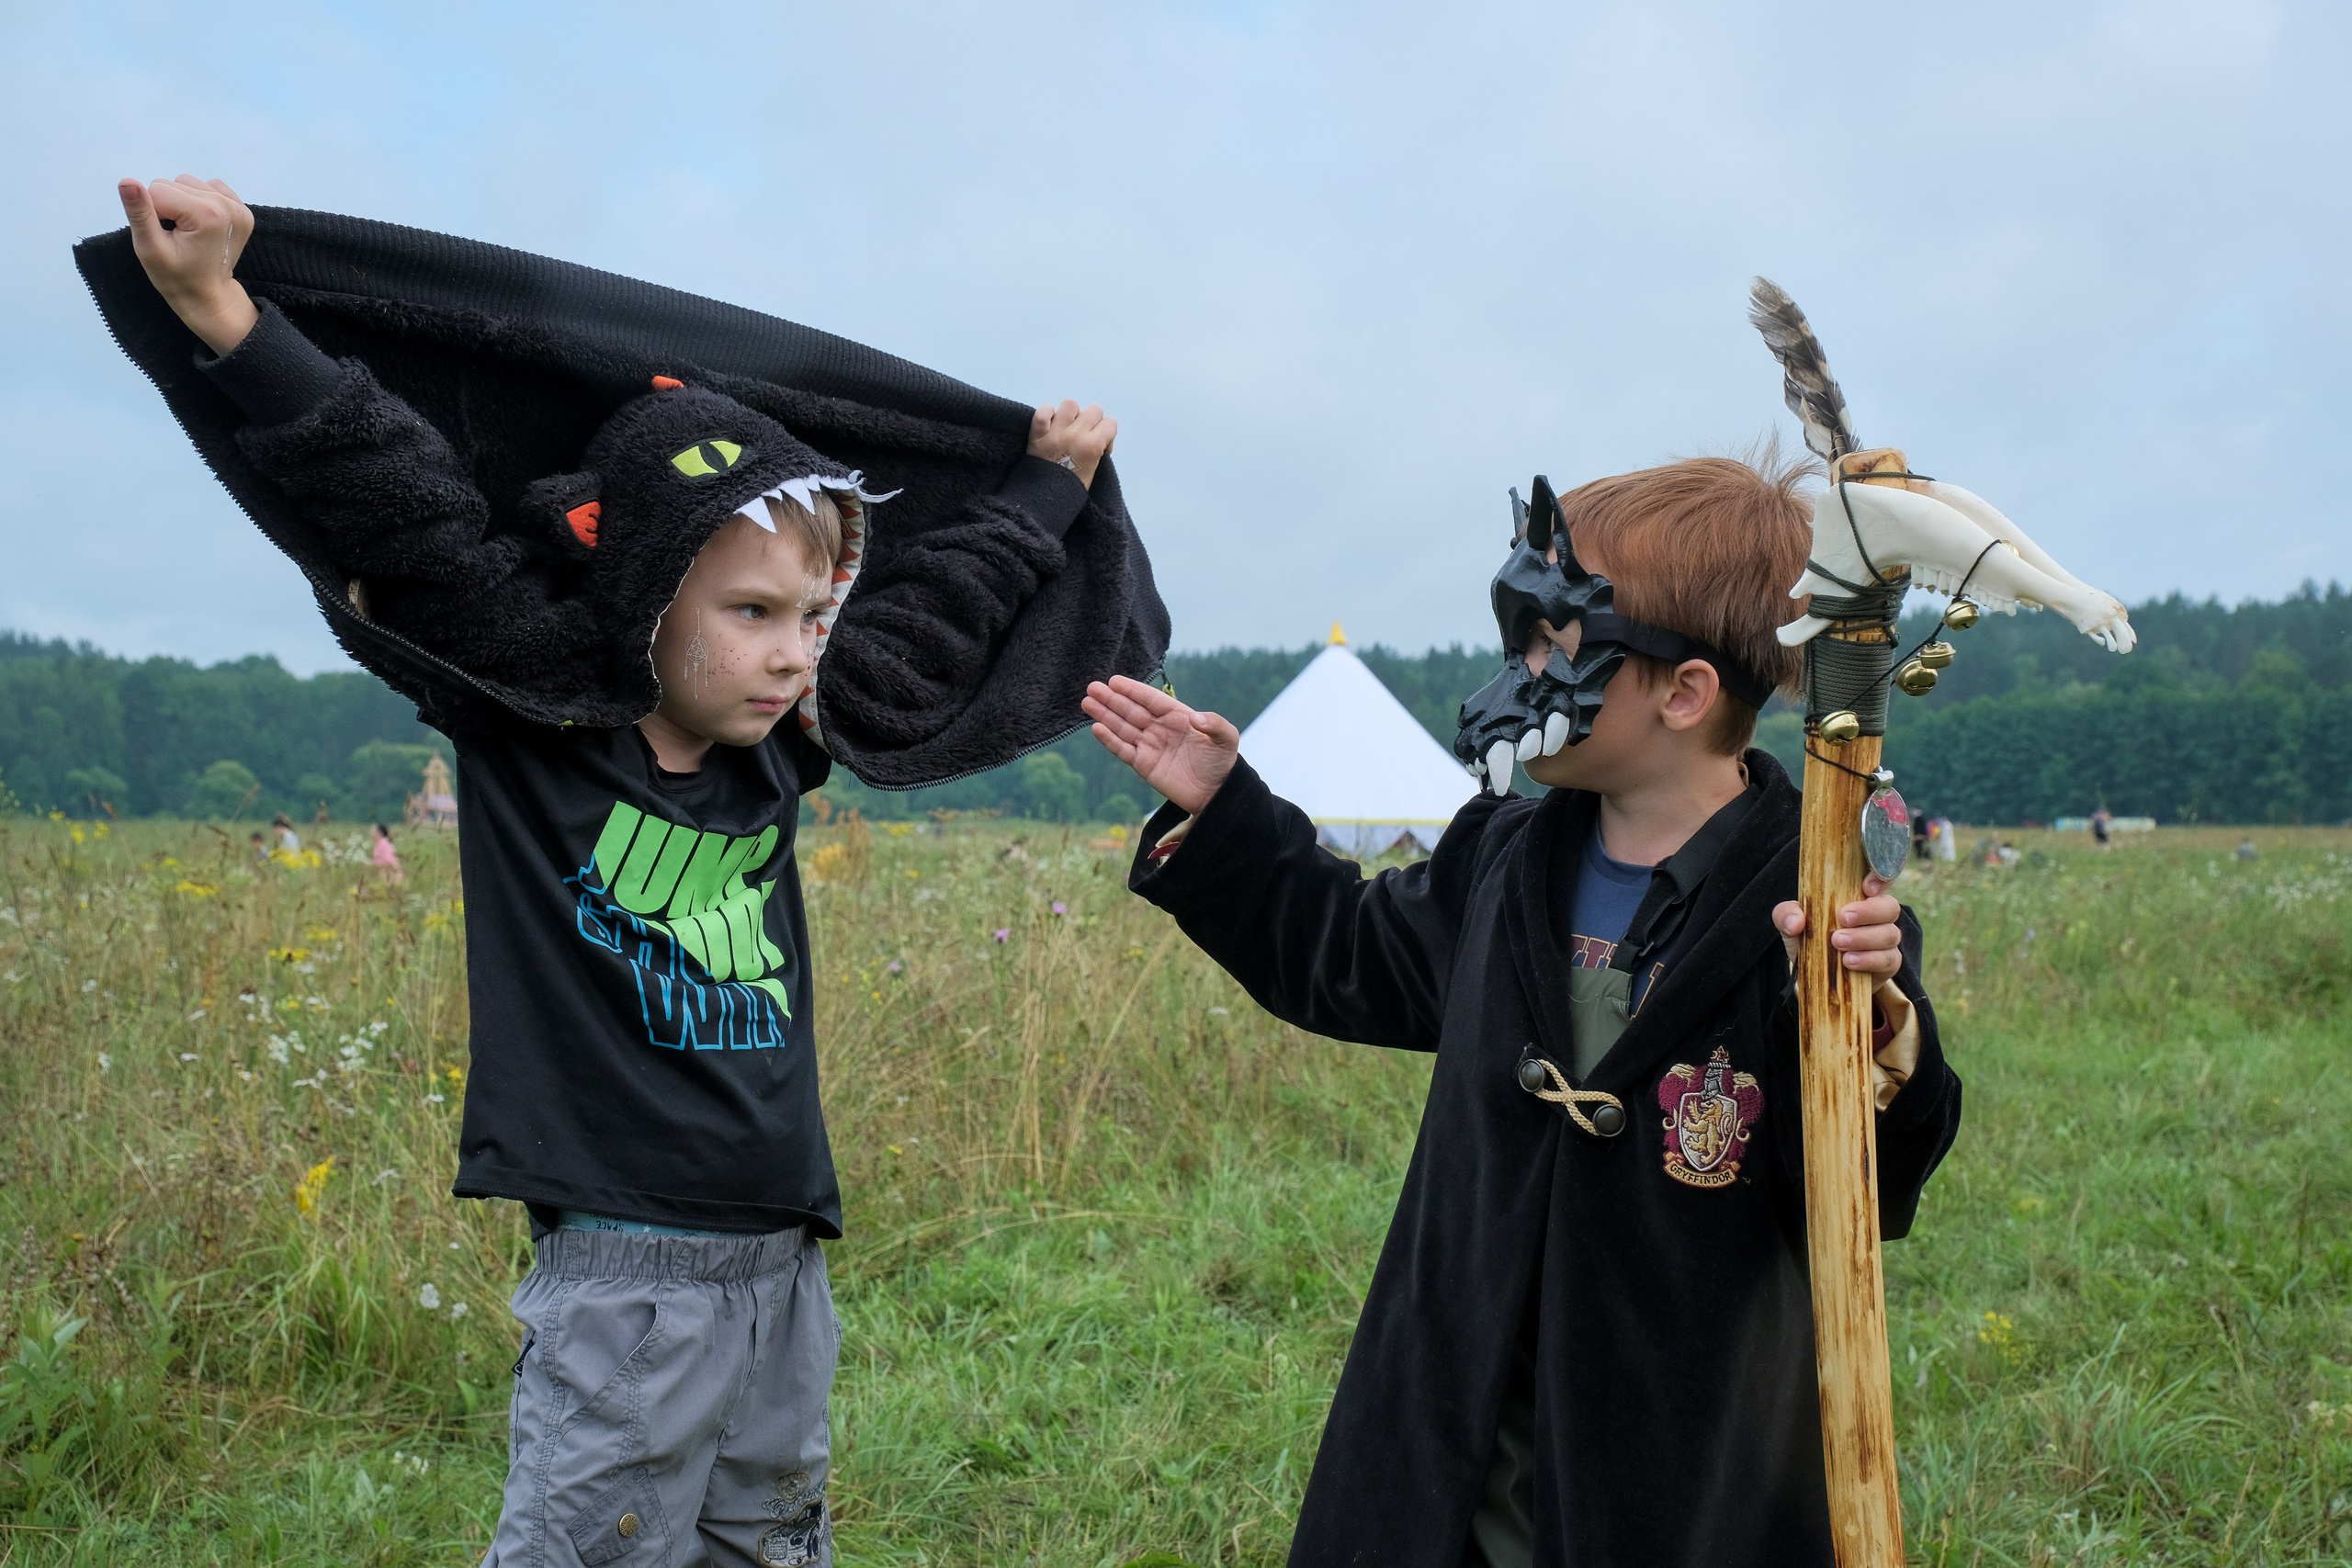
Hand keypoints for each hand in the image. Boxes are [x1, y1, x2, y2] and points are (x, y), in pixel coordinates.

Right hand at [117, 175, 258, 355]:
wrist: (209, 296)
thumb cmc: (176, 277)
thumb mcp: (150, 248)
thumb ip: (139, 213)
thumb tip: (127, 181)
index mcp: (206, 213)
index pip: (156, 190)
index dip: (153, 213)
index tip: (166, 236)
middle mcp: (227, 205)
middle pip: (172, 184)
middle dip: (166, 207)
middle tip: (177, 236)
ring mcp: (238, 207)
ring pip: (187, 183)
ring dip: (181, 203)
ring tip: (188, 231)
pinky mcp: (242, 209)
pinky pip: (207, 186)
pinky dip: (198, 201)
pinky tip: (201, 224)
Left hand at [1028, 400, 1116, 488]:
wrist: (1044, 500)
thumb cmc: (1071, 488)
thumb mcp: (1094, 471)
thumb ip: (1098, 450)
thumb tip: (1097, 437)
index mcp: (1093, 446)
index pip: (1111, 423)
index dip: (1107, 434)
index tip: (1100, 446)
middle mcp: (1076, 434)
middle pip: (1095, 410)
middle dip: (1093, 422)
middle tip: (1084, 436)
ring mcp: (1056, 431)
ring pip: (1071, 404)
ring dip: (1071, 414)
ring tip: (1066, 427)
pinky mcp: (1037, 432)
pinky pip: (1043, 410)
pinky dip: (1046, 413)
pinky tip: (1049, 423)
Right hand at [1082, 675, 1236, 816]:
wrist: (1217, 793)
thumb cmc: (1222, 762)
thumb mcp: (1227, 738)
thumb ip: (1215, 724)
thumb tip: (1196, 718)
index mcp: (1177, 716)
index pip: (1150, 699)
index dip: (1132, 690)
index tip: (1114, 681)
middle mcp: (1160, 728)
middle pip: (1131, 711)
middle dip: (1112, 699)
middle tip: (1092, 688)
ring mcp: (1150, 746)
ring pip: (1123, 727)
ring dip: (1105, 716)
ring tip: (1087, 703)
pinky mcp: (1143, 765)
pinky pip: (1123, 750)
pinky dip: (1110, 740)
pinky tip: (1097, 728)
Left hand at [1773, 874, 1902, 976]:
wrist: (1814, 974)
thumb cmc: (1809, 938)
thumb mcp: (1790, 922)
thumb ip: (1787, 914)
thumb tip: (1796, 922)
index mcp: (1858, 896)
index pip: (1881, 878)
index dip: (1882, 878)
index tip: (1867, 887)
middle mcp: (1877, 916)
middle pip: (1890, 907)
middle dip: (1868, 912)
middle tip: (1843, 918)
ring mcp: (1885, 940)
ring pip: (1890, 934)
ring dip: (1864, 938)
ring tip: (1837, 943)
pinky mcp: (1887, 964)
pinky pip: (1889, 960)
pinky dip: (1869, 960)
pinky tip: (1849, 962)